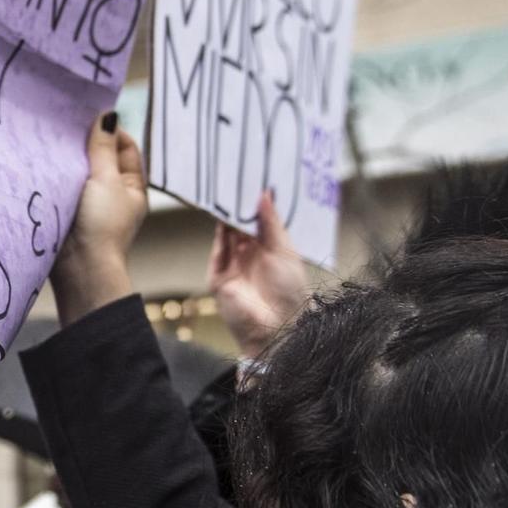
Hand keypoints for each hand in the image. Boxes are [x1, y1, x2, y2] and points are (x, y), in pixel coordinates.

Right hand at [50, 115, 146, 324]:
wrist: (79, 267)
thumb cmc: (102, 224)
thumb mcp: (106, 180)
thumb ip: (103, 148)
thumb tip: (108, 115)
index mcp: (131, 185)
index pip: (124, 146)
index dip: (110, 130)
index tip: (88, 116)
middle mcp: (111, 192)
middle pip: (99, 156)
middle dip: (84, 142)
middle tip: (64, 124)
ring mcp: (88, 202)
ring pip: (78, 170)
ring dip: (67, 158)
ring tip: (50, 139)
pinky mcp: (66, 210)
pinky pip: (61, 184)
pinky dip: (54, 174)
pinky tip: (41, 161)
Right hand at [207, 188, 309, 360]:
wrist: (276, 328)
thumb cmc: (289, 292)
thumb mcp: (284, 251)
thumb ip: (272, 223)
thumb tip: (264, 195)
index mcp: (270, 251)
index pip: (259, 223)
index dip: (256, 204)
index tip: (254, 181)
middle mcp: (250, 257)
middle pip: (240, 227)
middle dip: (238, 206)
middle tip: (237, 180)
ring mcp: (234, 267)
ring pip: (227, 236)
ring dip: (226, 216)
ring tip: (227, 191)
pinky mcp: (219, 278)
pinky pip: (217, 251)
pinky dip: (218, 234)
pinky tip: (220, 215)